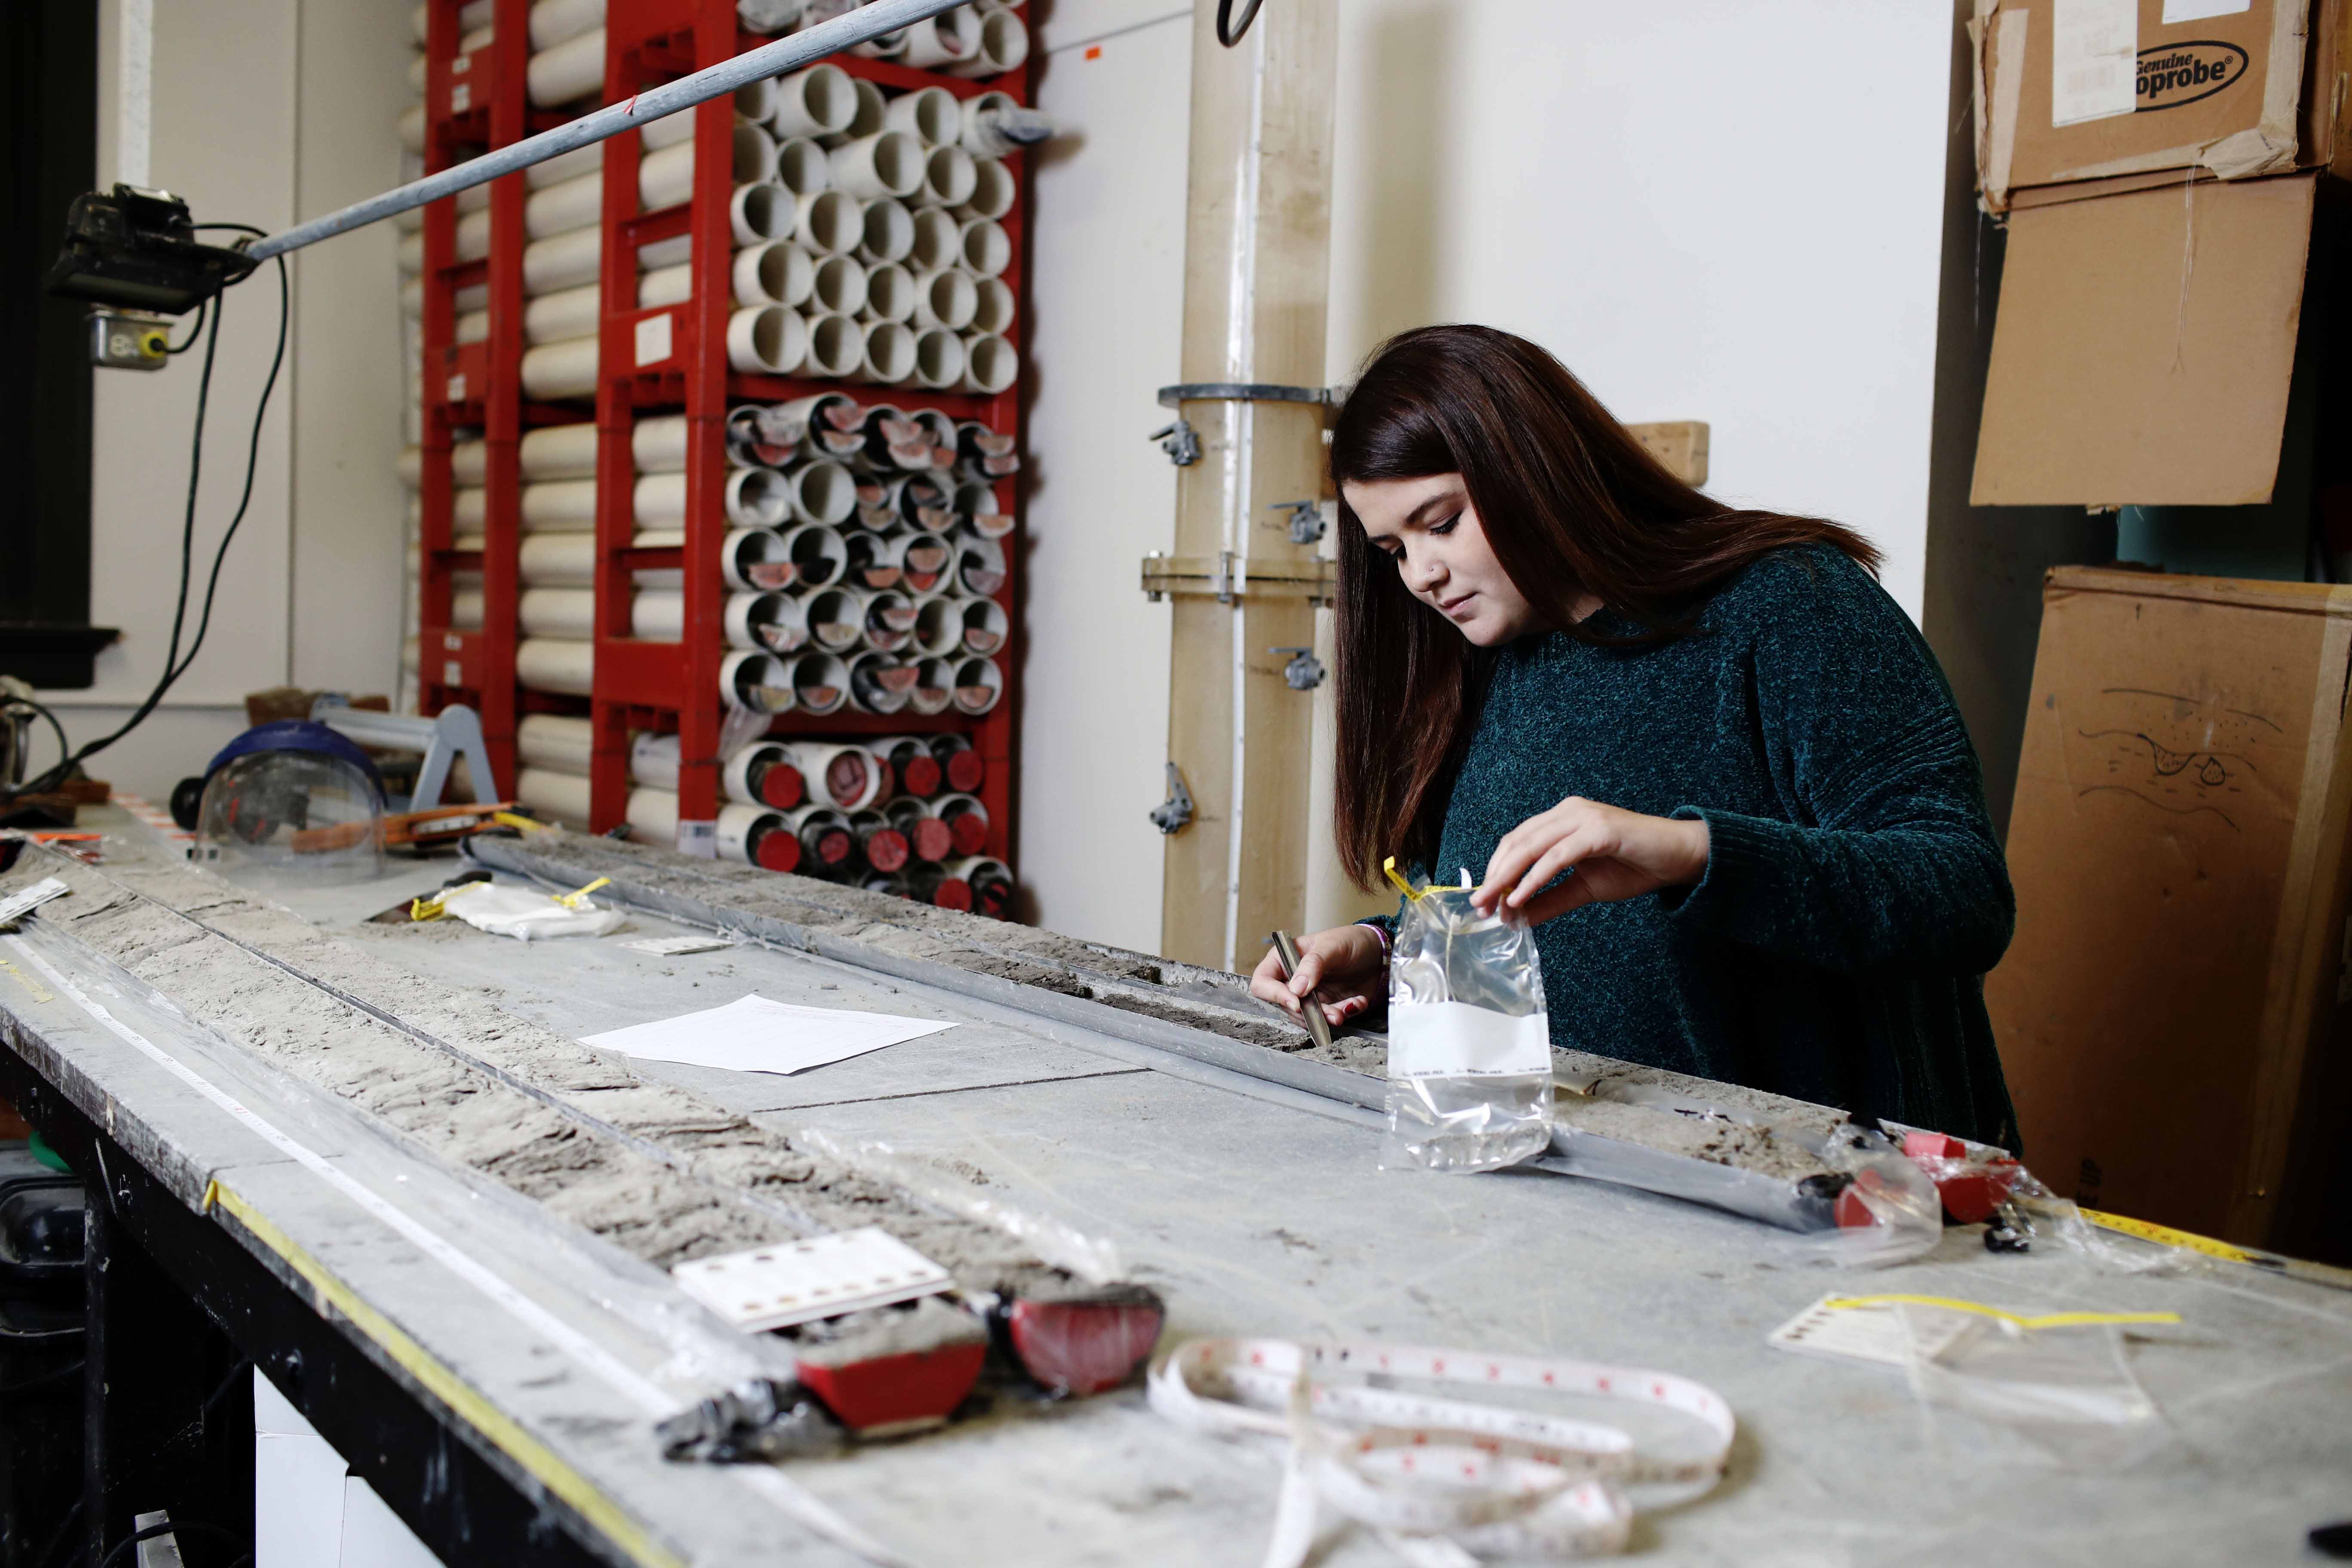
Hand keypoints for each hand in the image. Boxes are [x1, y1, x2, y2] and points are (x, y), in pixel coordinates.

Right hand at [1248, 923, 1385, 1028]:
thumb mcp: (1331, 946)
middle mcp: (1293, 980)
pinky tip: (1357, 1001)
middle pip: (1285, 1006)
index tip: (1296, 1002)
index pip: (1263, 982)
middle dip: (1309, 1012)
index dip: (1275, 995)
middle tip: (1329, 1011)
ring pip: (1307, 1017)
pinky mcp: (1327, 1006)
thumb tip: (1296, 989)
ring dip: (1328, 1016)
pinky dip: (1344, 1013)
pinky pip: (1328, 1019)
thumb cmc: (1351, 941)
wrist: (1378, 953)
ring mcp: (1309, 995)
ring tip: (1346, 1008)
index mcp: (1284, 960)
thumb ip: (1312, 965)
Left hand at [1469, 797, 1709, 925]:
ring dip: (1508, 879)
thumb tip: (1518, 916)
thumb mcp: (1583, 888)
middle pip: (1516, 843)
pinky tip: (1520, 898)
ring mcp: (1583, 817)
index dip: (1495, 870)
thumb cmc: (1634, 866)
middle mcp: (1567, 812)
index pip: (1515, 842)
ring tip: (1495, 906)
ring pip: (1531, 846)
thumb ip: (1551, 899)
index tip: (1483, 901)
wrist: (1679, 857)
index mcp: (1560, 820)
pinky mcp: (1599, 830)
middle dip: (1494, 876)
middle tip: (1479, 906)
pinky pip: (1558, 856)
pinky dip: (1535, 878)